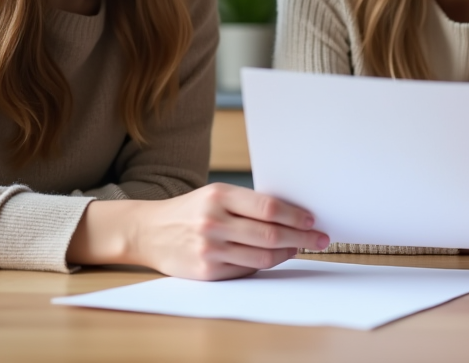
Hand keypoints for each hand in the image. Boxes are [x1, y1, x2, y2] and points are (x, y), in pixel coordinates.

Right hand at [70, 183, 329, 280]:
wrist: (148, 231)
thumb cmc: (190, 211)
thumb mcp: (215, 195)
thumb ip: (247, 204)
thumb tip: (291, 214)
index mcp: (219, 196)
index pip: (269, 207)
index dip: (296, 216)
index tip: (312, 220)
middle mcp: (214, 222)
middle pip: (270, 234)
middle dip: (302, 237)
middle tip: (320, 239)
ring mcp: (210, 249)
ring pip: (262, 257)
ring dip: (288, 254)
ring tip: (301, 248)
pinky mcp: (207, 272)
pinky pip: (246, 271)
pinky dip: (265, 265)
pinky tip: (276, 258)